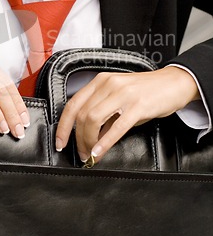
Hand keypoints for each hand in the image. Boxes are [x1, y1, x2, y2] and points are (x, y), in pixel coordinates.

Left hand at [55, 66, 199, 162]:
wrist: (174, 83)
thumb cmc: (146, 91)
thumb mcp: (119, 98)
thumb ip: (103, 114)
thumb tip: (88, 136)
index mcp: (100, 81)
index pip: (73, 104)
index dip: (63, 126)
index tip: (60, 142)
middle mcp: (109, 84)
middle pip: (81, 114)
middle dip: (77, 138)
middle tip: (80, 153)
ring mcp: (123, 94)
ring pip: (93, 119)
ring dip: (88, 141)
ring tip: (90, 154)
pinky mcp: (138, 106)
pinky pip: (116, 127)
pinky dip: (105, 142)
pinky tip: (100, 152)